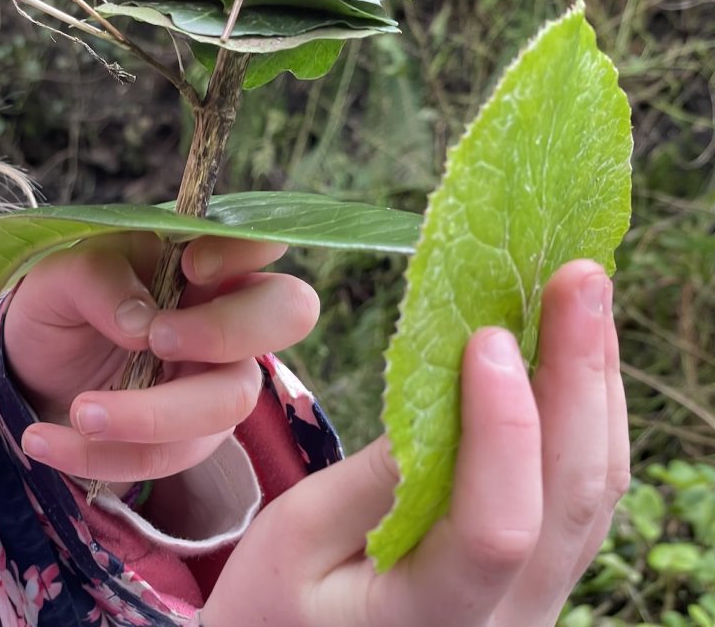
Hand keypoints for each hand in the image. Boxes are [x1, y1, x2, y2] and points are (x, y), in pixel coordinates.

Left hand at [3, 234, 319, 483]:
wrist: (32, 367)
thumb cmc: (61, 305)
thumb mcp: (57, 277)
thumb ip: (96, 278)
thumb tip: (140, 323)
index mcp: (203, 260)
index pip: (260, 242)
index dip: (245, 251)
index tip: (191, 265)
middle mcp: (227, 315)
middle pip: (288, 313)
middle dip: (229, 329)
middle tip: (157, 340)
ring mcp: (218, 378)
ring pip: (230, 401)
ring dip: (154, 415)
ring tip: (81, 411)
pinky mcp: (191, 436)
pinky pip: (169, 454)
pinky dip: (104, 455)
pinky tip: (45, 440)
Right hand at [201, 259, 628, 626]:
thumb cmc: (272, 608)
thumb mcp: (297, 536)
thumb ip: (377, 474)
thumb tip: (454, 383)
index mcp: (427, 622)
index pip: (494, 526)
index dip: (503, 426)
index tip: (489, 335)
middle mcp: (504, 626)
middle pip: (571, 500)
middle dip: (582, 376)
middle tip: (579, 275)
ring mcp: (532, 610)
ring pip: (592, 497)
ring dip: (596, 389)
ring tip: (584, 300)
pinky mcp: (535, 585)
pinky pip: (578, 501)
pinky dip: (583, 421)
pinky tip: (574, 363)